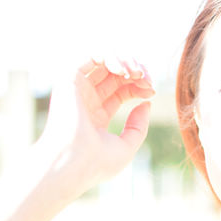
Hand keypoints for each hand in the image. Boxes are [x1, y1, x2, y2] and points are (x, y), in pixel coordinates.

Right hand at [38, 56, 154, 196]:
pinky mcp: (68, 80)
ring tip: (137, 73)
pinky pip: (89, 56)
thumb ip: (139, 126)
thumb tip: (146, 103)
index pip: (121, 90)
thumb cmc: (97, 162)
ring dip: (124, 61)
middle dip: (135, 71)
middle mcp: (85, 100)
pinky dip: (109, 56)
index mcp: (96, 115)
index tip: (152, 90)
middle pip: (114, 74)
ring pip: (103, 61)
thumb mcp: (127, 146)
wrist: (73, 163)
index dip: (139, 85)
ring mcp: (76, 90)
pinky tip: (121, 70)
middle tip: (148, 79)